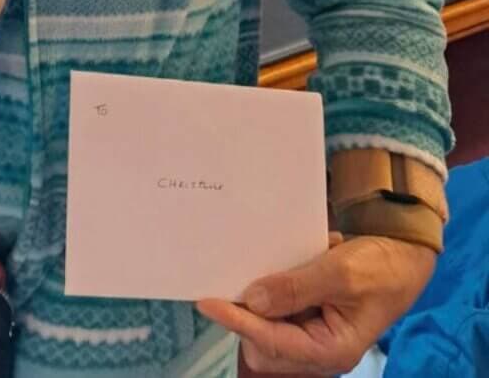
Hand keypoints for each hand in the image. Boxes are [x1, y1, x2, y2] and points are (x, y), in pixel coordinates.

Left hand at [196, 233, 435, 374]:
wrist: (404, 257)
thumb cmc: (380, 267)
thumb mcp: (341, 272)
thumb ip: (296, 287)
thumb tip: (252, 300)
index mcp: (331, 351)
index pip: (271, 343)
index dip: (237, 321)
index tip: (207, 301)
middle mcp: (319, 353)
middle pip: (262, 347)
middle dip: (245, 316)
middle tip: (236, 276)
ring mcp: (313, 338)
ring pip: (265, 333)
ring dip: (257, 306)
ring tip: (265, 270)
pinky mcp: (309, 321)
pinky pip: (276, 316)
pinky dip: (270, 296)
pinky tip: (281, 271)